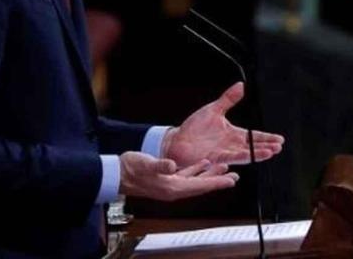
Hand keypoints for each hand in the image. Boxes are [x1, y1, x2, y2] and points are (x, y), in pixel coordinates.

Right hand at [118, 151, 238, 200]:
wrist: (117, 173)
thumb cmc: (131, 170)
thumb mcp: (147, 166)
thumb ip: (161, 166)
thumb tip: (172, 165)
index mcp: (172, 187)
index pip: (200, 186)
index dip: (217, 182)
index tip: (231, 181)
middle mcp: (174, 188)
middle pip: (202, 185)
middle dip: (218, 180)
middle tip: (234, 176)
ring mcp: (170, 184)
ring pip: (196, 180)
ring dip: (210, 174)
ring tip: (224, 169)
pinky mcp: (166, 178)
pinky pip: (187, 175)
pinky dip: (197, 170)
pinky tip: (203, 164)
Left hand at [162, 82, 283, 166]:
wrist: (177, 141)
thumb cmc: (193, 127)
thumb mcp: (213, 110)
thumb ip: (228, 99)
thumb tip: (241, 85)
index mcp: (233, 134)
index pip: (254, 136)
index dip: (266, 138)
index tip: (280, 139)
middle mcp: (231, 145)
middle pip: (253, 147)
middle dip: (266, 147)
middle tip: (279, 147)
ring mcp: (225, 153)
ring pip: (246, 154)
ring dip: (258, 154)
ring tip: (271, 152)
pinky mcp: (216, 159)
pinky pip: (231, 158)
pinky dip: (242, 158)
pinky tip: (252, 157)